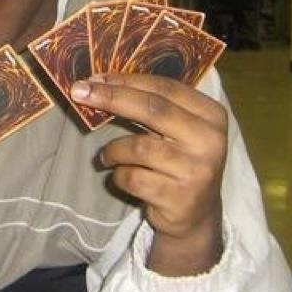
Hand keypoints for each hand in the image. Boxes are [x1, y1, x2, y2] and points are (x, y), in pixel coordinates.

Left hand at [70, 74, 226, 276]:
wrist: (196, 215)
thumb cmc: (179, 161)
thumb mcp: (178, 130)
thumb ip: (152, 107)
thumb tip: (99, 82)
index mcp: (211, 115)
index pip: (165, 88)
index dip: (127, 81)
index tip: (95, 76)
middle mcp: (209, 140)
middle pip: (153, 110)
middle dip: (112, 98)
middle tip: (79, 92)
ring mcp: (196, 170)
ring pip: (138, 147)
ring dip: (113, 150)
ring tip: (107, 157)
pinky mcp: (179, 198)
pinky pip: (133, 177)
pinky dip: (119, 175)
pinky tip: (122, 176)